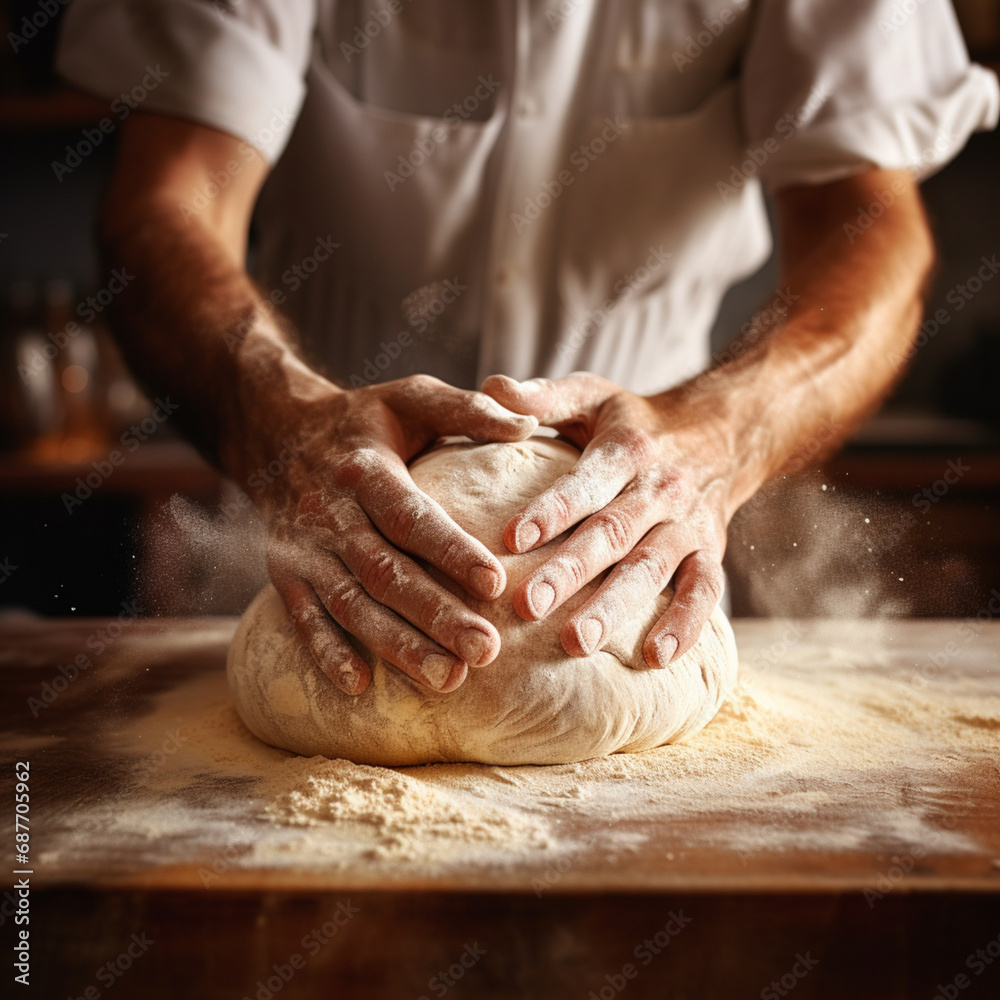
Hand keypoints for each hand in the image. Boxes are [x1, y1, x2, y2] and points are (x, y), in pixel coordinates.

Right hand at [258, 374, 537, 694]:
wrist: (277, 432)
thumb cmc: (364, 420)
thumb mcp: (411, 396)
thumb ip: (468, 408)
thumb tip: (529, 422)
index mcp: (365, 468)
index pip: (410, 516)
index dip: (450, 551)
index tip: (496, 584)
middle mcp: (329, 512)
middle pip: (384, 571)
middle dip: (434, 615)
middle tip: (486, 651)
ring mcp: (304, 547)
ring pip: (350, 603)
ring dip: (395, 645)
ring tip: (446, 679)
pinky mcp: (285, 572)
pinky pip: (303, 617)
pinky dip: (325, 652)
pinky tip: (359, 687)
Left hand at [480, 372, 738, 667]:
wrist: (722, 432)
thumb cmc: (635, 421)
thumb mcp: (594, 395)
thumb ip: (544, 397)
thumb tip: (490, 387)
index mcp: (626, 450)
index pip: (585, 484)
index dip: (551, 511)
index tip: (512, 539)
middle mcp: (659, 489)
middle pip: (613, 534)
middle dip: (570, 572)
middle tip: (528, 607)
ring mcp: (687, 525)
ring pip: (652, 569)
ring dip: (617, 607)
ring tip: (577, 644)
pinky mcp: (708, 552)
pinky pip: (704, 591)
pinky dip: (686, 625)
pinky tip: (656, 659)